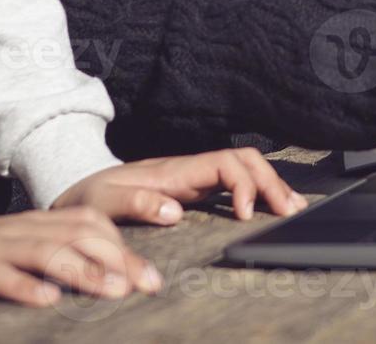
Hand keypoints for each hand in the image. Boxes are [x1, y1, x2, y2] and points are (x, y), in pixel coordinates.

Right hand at [0, 206, 158, 309]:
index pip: (90, 223)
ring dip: (80, 271)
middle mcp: (16, 228)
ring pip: (41, 251)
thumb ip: (56, 262)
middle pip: (75, 235)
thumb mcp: (18, 258)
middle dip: (114, 259)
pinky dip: (22, 286)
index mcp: (34, 224)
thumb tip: (111, 282)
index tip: (153, 279)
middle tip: (143, 286)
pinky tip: (46, 302)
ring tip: (109, 291)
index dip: (123, 247)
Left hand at [52, 149, 307, 223]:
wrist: (82, 186)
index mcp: (175, 170)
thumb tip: (175, 211)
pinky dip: (259, 193)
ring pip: (245, 168)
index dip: (242, 185)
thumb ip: (136, 203)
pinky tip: (273, 208)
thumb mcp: (104, 201)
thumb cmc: (92, 195)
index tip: (244, 215)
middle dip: (271, 182)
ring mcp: (196, 178)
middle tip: (289, 212)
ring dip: (271, 185)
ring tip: (293, 209)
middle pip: (245, 160)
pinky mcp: (196, 189)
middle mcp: (191, 169)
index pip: (225, 163)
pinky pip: (236, 183)